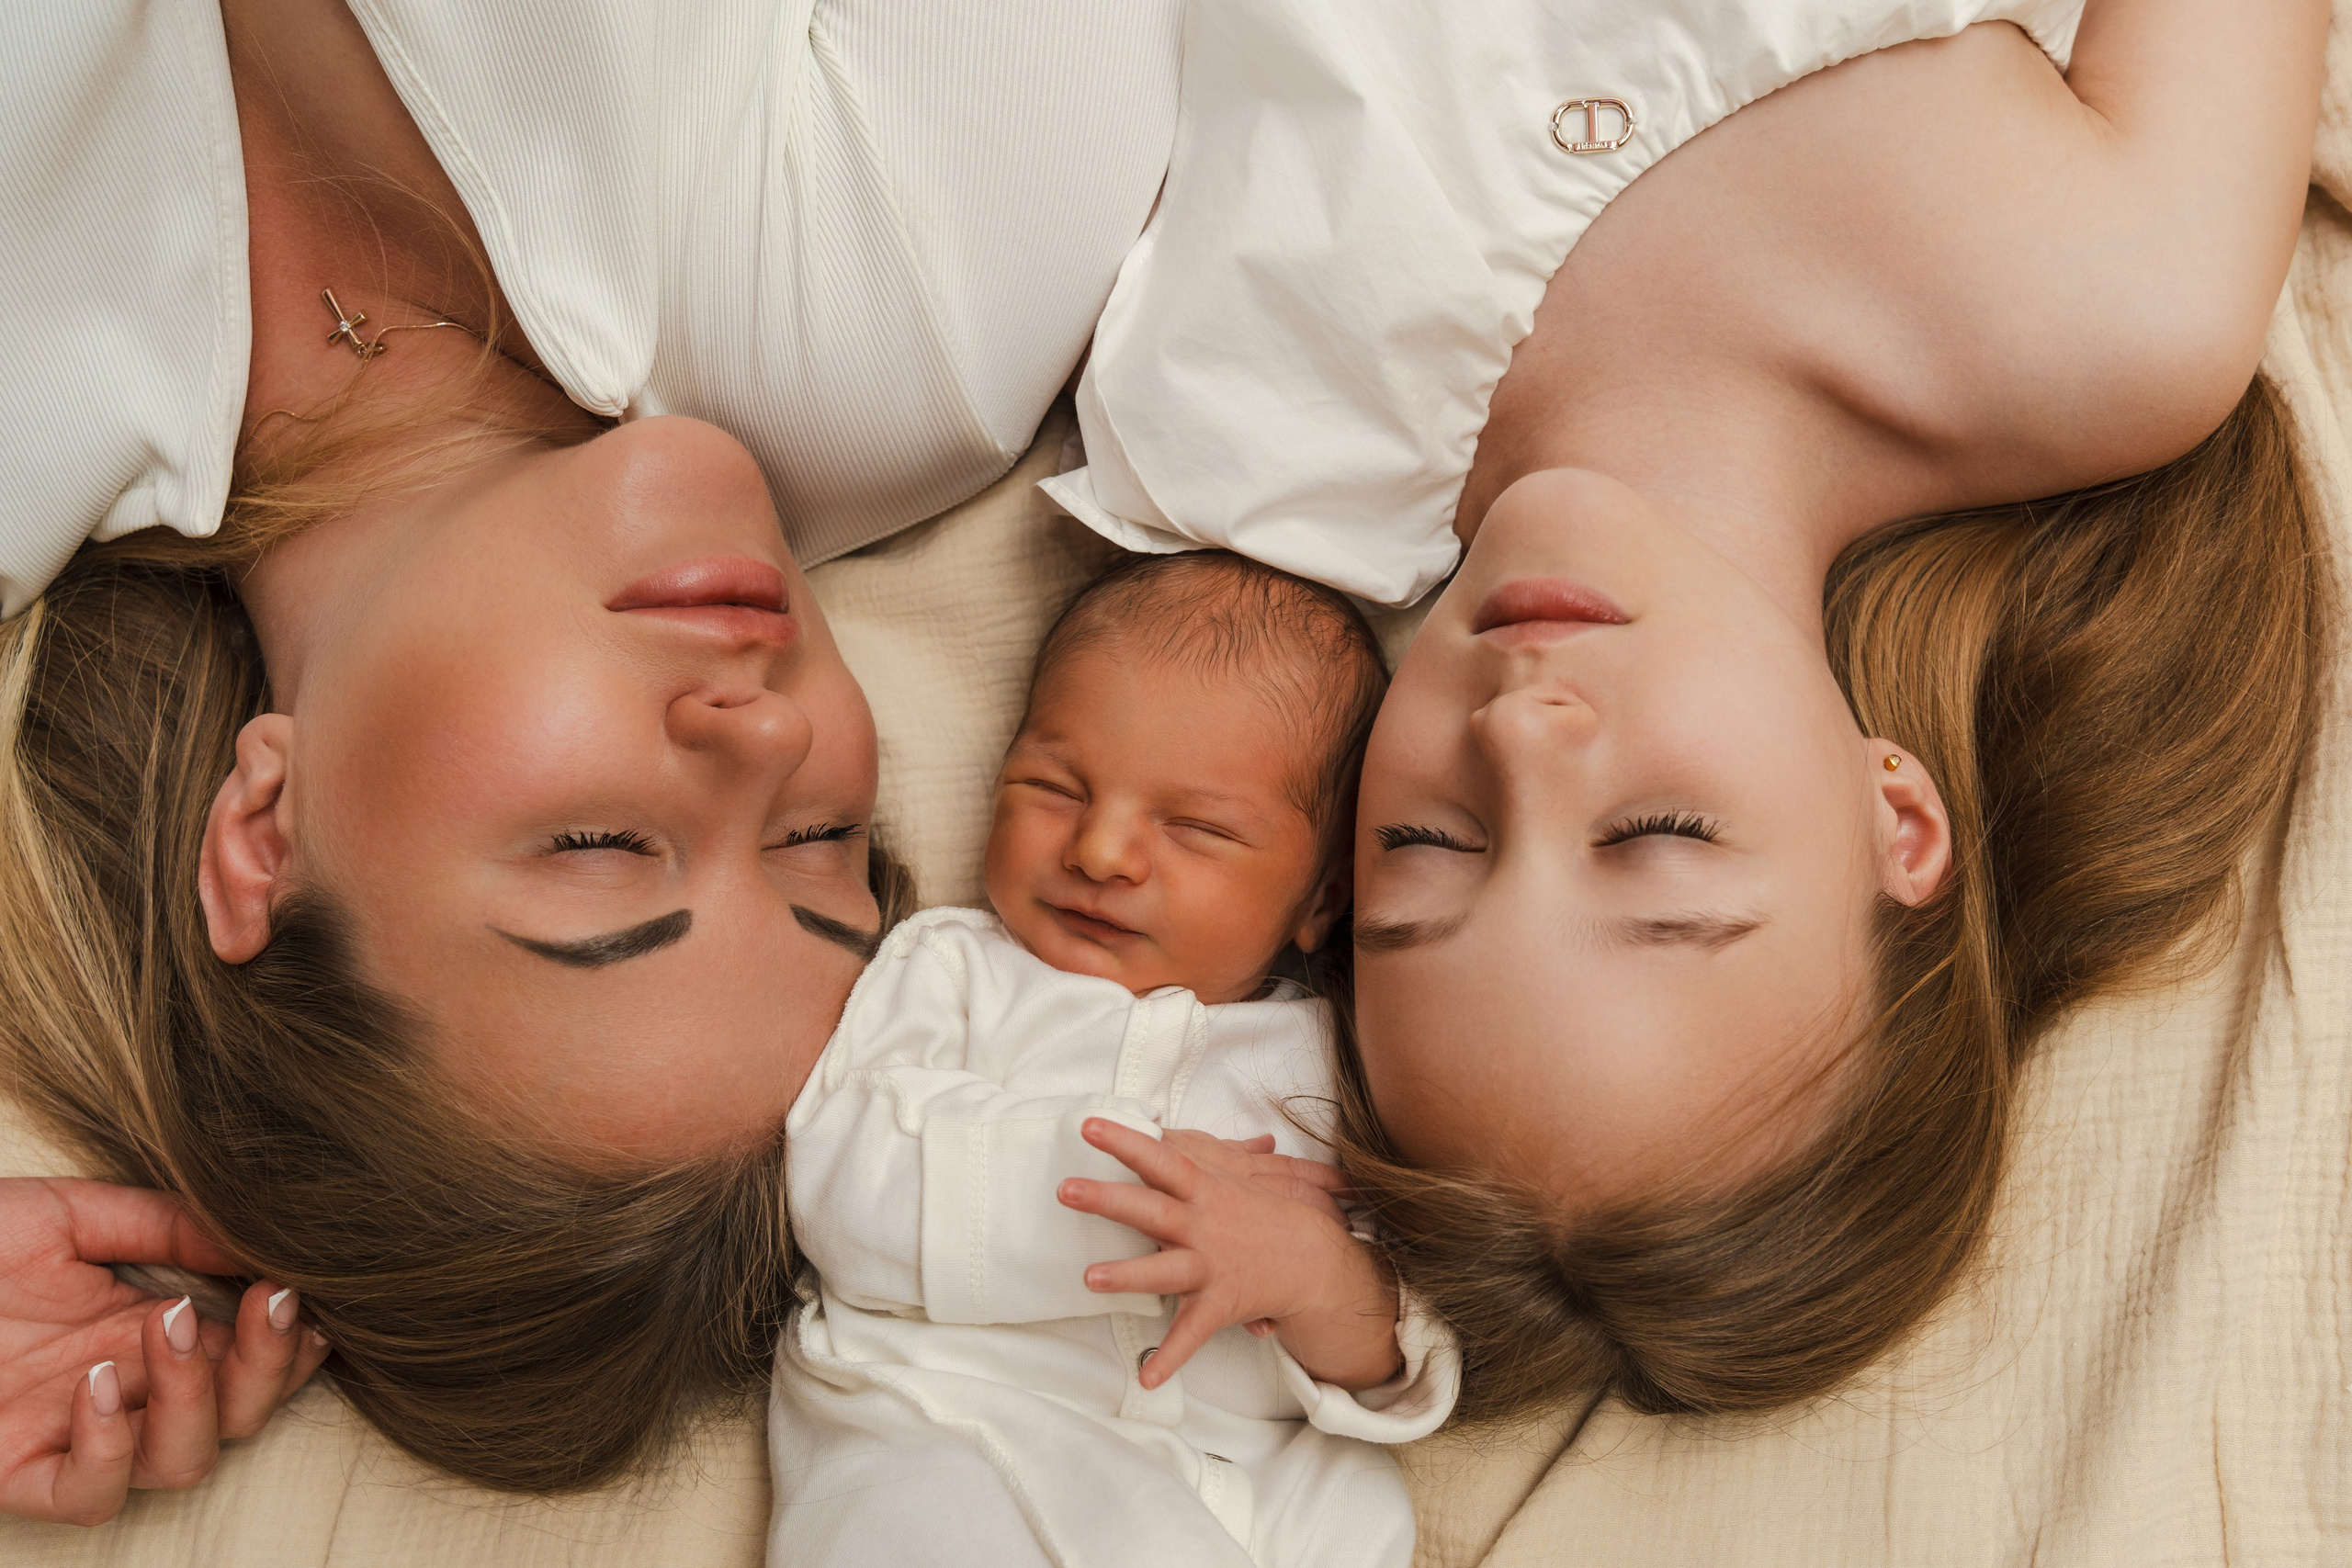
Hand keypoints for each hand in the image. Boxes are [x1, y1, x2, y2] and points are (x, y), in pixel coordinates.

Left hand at [0, 1178, 330, 1525]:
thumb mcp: (67, 1215)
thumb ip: (162, 1223)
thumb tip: (258, 1235)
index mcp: (144, 1328)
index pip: (249, 1354)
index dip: (291, 1338)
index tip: (301, 1289)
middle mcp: (123, 1388)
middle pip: (238, 1416)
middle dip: (270, 1365)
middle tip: (272, 1302)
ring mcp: (72, 1435)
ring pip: (181, 1462)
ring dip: (197, 1397)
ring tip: (171, 1324)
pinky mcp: (14, 1471)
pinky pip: (89, 1495)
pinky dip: (108, 1450)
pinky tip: (94, 1385)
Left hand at [1057, 1121, 1400, 1390]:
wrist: (1312, 1259)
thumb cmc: (1264, 1212)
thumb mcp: (1235, 1174)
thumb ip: (1198, 1151)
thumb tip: (1164, 1126)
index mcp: (1203, 1190)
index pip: (1160, 1159)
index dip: (1126, 1141)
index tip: (1090, 1126)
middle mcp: (1202, 1226)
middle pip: (1150, 1209)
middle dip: (1108, 1200)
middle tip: (1065, 1189)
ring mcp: (1209, 1266)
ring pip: (1163, 1270)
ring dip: (1128, 1275)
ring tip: (1090, 1278)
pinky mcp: (1217, 1304)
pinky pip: (1191, 1334)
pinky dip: (1170, 1358)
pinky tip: (1146, 1377)